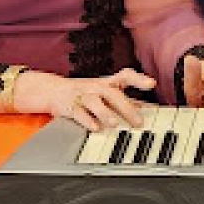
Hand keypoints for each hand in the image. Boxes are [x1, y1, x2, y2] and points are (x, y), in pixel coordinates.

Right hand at [13, 67, 154, 131]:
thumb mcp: (105, 93)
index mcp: (107, 83)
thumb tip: (149, 108)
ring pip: (94, 101)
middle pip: (112, 93)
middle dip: (126, 107)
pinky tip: (95, 128)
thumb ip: (125, 100)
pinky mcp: (69, 106)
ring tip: (115, 124)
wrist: (52, 90)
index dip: (138, 79)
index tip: (151, 84)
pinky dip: (87, 120)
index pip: (125, 76)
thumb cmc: (86, 93)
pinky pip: (78, 113)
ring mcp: (82, 96)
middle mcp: (96, 87)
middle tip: (138, 122)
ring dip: (105, 113)